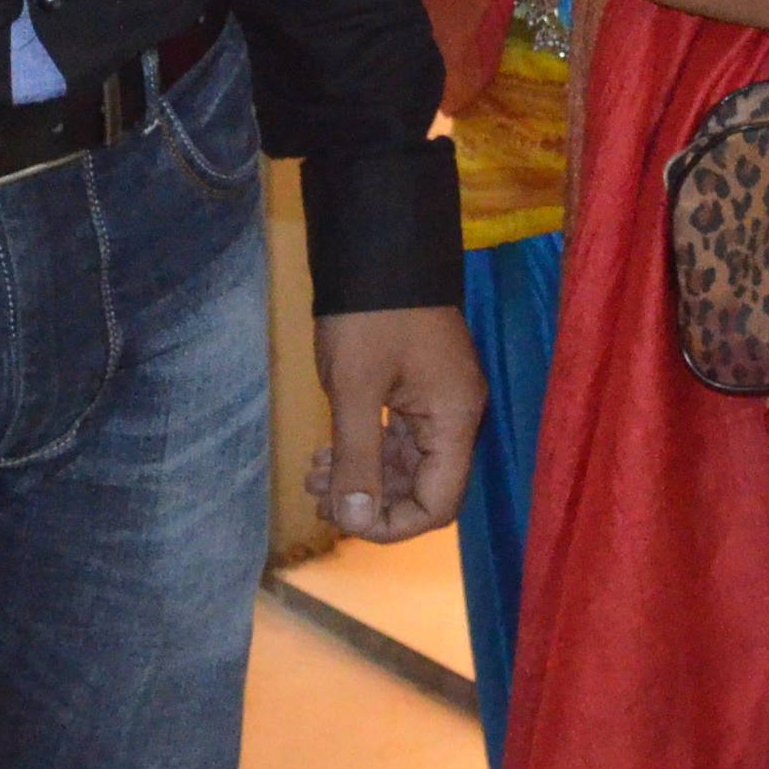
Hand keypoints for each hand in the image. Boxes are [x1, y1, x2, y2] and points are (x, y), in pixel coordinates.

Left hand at [306, 303, 485, 540]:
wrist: (378, 243)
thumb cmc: (369, 316)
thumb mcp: (355, 388)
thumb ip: (358, 458)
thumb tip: (354, 521)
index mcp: (454, 420)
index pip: (439, 504)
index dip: (393, 525)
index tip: (345, 519)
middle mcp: (455, 416)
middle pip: (424, 488)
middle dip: (370, 500)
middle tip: (318, 494)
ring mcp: (438, 399)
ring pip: (407, 463)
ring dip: (362, 475)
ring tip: (313, 475)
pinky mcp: (419, 386)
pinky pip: (399, 436)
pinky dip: (366, 449)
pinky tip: (327, 451)